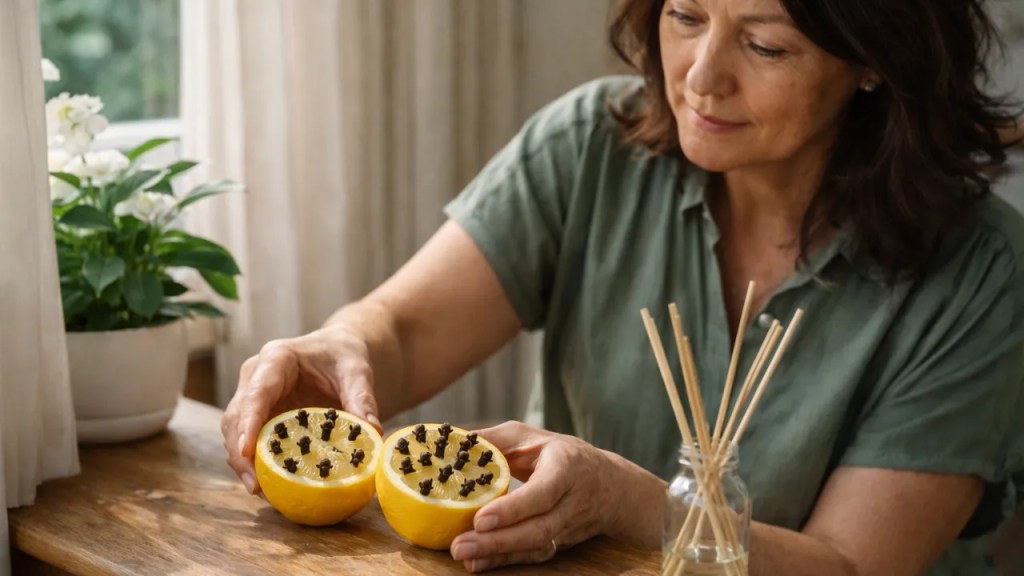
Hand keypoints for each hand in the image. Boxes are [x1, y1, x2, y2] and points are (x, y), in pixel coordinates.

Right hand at [220, 324, 382, 493]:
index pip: (257, 393)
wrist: (337, 351)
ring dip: (243, 462)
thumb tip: (373, 433)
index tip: (245, 452)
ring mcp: (251, 396)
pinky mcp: (257, 414)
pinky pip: (248, 439)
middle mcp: (256, 376)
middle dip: (240, 453)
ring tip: (259, 490)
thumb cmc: (344, 355)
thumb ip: (362, 398)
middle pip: (236, 416)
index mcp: (277, 358)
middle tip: (255, 486)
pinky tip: (267, 483)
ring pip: (234, 431)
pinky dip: (254, 461)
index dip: (248, 423)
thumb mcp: (357, 371)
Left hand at [449, 421, 664, 571]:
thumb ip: (496, 439)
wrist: (610, 485)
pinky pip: (534, 556)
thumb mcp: (533, 437)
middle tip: (460, 546)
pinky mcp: (562, 543)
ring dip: (499, 555)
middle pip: (538, 529)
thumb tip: (457, 440)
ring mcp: (569, 527)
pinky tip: (478, 563)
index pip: (542, 493)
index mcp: (567, 468)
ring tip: (464, 557)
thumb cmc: (563, 455)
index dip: (513, 509)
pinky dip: (506, 562)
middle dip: (497, 541)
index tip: (480, 519)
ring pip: (536, 546)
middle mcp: (572, 502)